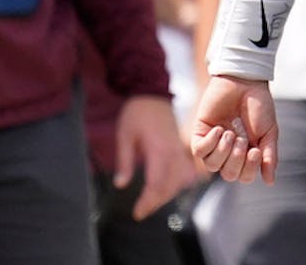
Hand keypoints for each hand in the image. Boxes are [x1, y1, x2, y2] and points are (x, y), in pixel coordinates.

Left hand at [113, 95, 200, 220]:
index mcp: (159, 149)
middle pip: (170, 185)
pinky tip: (169, 189)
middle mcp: (173, 151)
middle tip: (141, 212)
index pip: (157, 183)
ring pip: (180, 180)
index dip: (148, 201)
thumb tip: (121, 184)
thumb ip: (124, 161)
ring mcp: (179, 149)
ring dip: (167, 194)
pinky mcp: (180, 147)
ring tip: (152, 202)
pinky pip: (185, 170)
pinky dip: (178, 183)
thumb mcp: (124, 135)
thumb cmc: (137, 113)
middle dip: (156, 202)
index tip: (137, 213)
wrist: (152, 93)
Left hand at [189, 75, 278, 184]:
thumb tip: (270, 182)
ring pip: (211, 165)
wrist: (245, 82)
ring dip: (223, 151)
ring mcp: (214, 143)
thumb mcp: (269, 132)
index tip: (256, 150)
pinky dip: (210, 143)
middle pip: (228, 174)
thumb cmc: (260, 105)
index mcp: (247, 153)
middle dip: (235, 159)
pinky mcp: (200, 133)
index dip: (249, 169)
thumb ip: (270, 156)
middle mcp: (229, 151)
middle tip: (242, 139)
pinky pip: (199, 151)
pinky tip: (219, 129)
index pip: (244, 176)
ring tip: (230, 133)